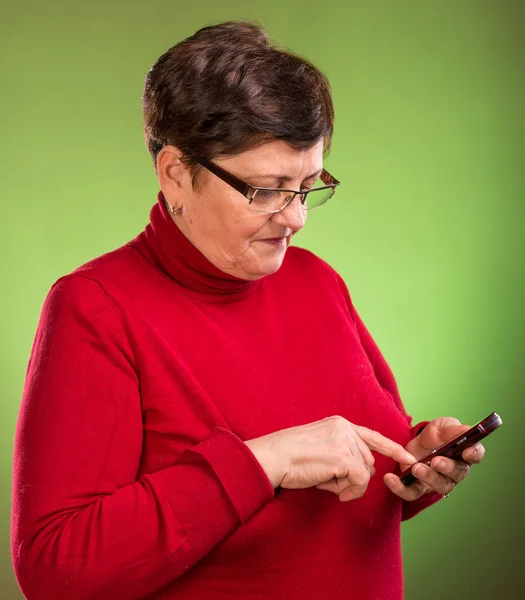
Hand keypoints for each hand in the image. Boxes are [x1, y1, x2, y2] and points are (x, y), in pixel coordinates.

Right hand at [245, 416, 416, 501]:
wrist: (274, 457)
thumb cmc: (291, 457)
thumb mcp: (320, 445)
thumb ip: (342, 451)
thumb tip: (361, 473)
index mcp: (339, 423)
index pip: (372, 436)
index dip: (392, 449)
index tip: (408, 458)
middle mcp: (345, 428)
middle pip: (368, 461)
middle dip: (354, 476)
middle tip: (330, 482)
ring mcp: (345, 442)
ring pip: (364, 473)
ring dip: (348, 485)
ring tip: (325, 481)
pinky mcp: (343, 458)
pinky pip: (360, 482)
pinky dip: (351, 491)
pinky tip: (337, 492)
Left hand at [383, 417, 485, 500]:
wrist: (412, 444)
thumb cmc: (433, 436)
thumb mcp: (441, 427)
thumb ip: (452, 429)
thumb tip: (467, 430)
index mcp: (463, 453)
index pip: (475, 455)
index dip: (474, 454)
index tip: (467, 452)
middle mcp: (454, 471)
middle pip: (456, 474)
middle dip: (447, 468)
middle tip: (436, 461)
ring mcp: (437, 481)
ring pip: (437, 485)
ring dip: (427, 477)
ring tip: (415, 468)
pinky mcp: (418, 488)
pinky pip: (411, 492)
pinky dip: (400, 487)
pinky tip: (390, 478)